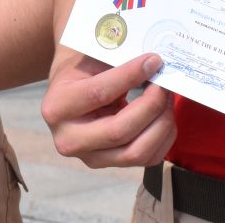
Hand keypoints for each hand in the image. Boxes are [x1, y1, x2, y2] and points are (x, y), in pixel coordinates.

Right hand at [40, 49, 175, 167]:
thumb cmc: (81, 71)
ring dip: (161, 124)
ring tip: (166, 100)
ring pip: (136, 151)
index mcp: (57, 107)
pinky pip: (147, 159)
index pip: (99, 93)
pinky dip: (163, 138)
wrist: (69, 93)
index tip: (153, 61)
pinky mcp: (110, 165)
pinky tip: (164, 116)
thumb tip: (153, 64)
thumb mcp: (89, 60)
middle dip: (150, 106)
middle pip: (119, 131)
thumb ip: (116, 61)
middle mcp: (68, 139)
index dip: (130, 76)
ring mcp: (89, 158)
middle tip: (164, 85)